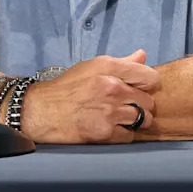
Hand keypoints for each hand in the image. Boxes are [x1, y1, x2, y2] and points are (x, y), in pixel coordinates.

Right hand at [21, 49, 158, 143]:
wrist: (42, 111)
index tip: (142, 89)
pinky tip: (113, 129)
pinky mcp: (105, 133)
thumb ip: (121, 62)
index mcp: (110, 68)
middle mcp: (113, 88)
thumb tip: (143, 55)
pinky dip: (124, 134)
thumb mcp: (92, 67)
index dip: (148, 84)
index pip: (150, 77)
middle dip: (141, 104)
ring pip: (143, 119)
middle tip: (128, 106)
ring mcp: (110, 112)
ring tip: (122, 118)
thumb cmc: (67, 87)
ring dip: (135, 121)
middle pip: (149, 101)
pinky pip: (130, 136)